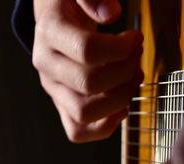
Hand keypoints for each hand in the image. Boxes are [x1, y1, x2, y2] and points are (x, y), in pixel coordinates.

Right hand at [32, 0, 142, 141]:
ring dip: (120, 99)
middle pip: (90, 84)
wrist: (58, 20)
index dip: (122, 48)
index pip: (87, 50)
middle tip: (137, 56)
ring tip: (133, 78)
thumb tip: (111, 14)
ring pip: (84, 113)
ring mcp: (54, 90)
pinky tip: (123, 106)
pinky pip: (78, 131)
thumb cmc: (73, 4)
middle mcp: (47, 66)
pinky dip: (106, 126)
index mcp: (49, 32)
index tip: (136, 38)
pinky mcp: (63, 106)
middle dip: (126, 71)